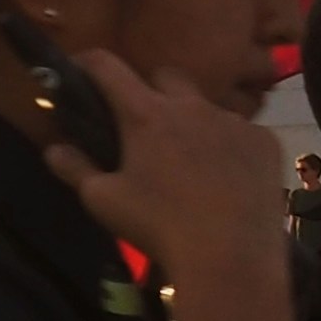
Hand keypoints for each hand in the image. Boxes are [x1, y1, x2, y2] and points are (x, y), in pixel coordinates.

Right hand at [50, 43, 289, 285]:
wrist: (232, 257)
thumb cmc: (159, 227)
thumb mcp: (103, 201)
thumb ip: (75, 168)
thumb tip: (54, 148)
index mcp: (145, 114)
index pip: (108, 67)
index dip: (88, 63)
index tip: (79, 70)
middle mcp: (191, 106)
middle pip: (165, 75)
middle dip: (150, 90)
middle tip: (143, 125)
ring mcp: (234, 122)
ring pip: (206, 107)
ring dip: (193, 122)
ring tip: (191, 160)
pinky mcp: (265, 142)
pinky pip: (242, 131)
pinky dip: (229, 146)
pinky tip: (227, 179)